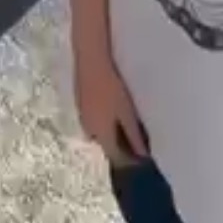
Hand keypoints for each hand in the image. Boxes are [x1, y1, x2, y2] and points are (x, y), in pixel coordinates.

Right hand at [75, 51, 147, 165]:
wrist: (90, 61)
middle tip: (136, 142)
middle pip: (106, 146)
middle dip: (120, 148)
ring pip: (98, 133)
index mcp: (101, 135)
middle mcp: (89, 130)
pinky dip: (103, 123)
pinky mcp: (79, 105)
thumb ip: (134, 135)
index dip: (129, 161)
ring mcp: (82, 117)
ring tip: (125, 125)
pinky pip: (93, 121)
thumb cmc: (111, 87)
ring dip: (110, 134)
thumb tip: (143, 156)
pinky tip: (111, 111)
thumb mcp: (126, 113)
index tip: (142, 158)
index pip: (116, 158)